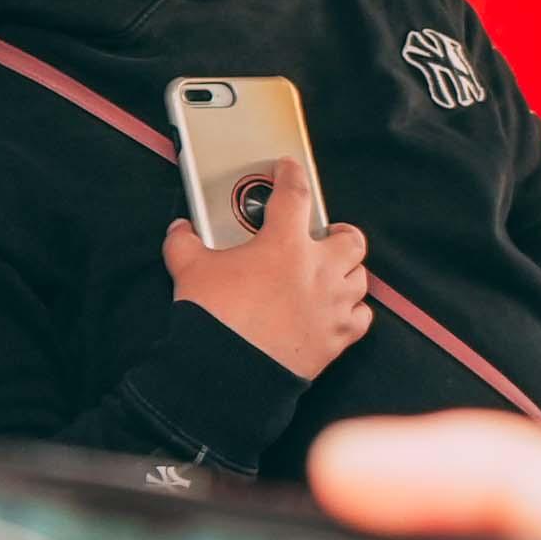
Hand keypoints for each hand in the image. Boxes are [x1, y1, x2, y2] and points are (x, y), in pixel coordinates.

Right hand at [163, 166, 371, 380]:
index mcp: (285, 244)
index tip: (289, 169)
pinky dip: (352, 311)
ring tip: (327, 273)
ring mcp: (332, 304)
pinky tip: (336, 311)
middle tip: (322, 235)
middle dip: (339, 233)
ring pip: (359, 277)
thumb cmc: (212, 316)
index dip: (292, 175)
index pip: (295, 195)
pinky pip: (361, 317)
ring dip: (346, 272)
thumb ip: (185, 243)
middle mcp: (318, 270)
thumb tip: (179, 230)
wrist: (227, 371)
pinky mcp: (338, 337)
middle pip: (350, 238)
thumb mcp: (189, 269)